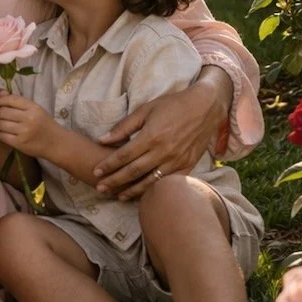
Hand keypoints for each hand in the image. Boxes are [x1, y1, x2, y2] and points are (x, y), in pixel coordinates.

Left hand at [0, 93, 53, 158]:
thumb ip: (18, 102)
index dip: (1, 100)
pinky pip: (2, 136)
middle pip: (3, 112)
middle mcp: (29, 119)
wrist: (55, 143)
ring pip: (1, 124)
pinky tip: (7, 133)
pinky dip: (2, 134)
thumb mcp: (36, 109)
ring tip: (3, 124)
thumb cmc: (44, 124)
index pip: (11, 99)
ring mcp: (24, 132)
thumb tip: (0, 94)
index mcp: (33, 108)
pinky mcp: (19, 143)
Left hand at [94, 82, 225, 198]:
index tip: (96, 172)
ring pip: (150, 181)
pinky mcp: (187, 165)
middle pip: (134, 172)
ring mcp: (177, 161)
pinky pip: (168, 183)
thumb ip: (124, 127)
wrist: (205, 107)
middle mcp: (164, 151)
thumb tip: (102, 140)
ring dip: (132, 191)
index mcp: (151, 136)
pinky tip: (143, 195)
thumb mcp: (145, 110)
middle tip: (100, 188)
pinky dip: (154, 190)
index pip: (124, 156)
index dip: (108, 166)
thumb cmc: (172, 105)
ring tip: (118, 196)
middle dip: (115, 181)